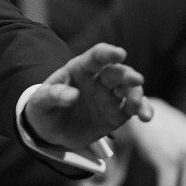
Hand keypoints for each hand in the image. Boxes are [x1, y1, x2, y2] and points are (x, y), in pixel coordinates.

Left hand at [24, 42, 153, 151]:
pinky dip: (144, 110)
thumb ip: (52, 96)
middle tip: (134, 79)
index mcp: (80, 69)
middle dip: (126, 74)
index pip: (95, 57)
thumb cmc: (44, 109)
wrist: (50, 132)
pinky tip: (146, 117)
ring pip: (129, 90)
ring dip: (137, 94)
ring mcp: (110, 95)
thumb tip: (72, 95)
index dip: (107, 53)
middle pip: (116, 72)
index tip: (119, 53)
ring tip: (137, 105)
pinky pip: (134, 109)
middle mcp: (99, 79)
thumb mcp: (39, 103)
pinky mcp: (118, 113)